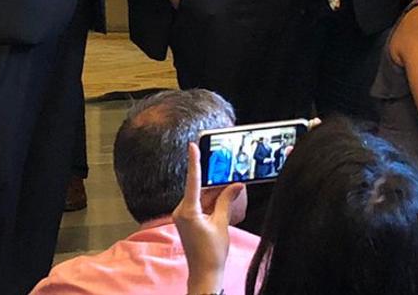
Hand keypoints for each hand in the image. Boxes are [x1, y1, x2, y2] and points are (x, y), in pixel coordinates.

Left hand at [173, 142, 243, 294]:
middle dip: (216, 185)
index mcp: (188, 211)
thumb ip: (227, 201)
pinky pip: (200, 205)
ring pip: (201, 197)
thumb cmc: (212, 253)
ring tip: (232, 192)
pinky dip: (212, 203)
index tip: (193, 146)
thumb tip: (236, 185)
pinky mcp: (187, 220)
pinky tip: (224, 201)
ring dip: (215, 195)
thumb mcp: (222, 223)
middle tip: (230, 175)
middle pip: (200, 189)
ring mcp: (183, 216)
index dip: (194, 162)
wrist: (205, 273)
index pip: (193, 181)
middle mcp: (181, 212)